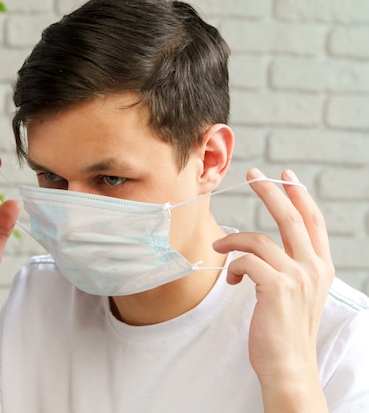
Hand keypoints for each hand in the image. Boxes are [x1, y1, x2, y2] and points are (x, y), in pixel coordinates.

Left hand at [213, 168, 333, 405]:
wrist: (289, 366)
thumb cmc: (284, 330)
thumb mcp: (296, 294)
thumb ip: (287, 268)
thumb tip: (258, 247)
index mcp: (321, 267)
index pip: (314, 221)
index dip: (299, 196)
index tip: (286, 176)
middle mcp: (314, 268)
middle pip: (291, 217)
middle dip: (270, 191)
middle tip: (252, 174)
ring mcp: (297, 277)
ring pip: (258, 239)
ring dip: (233, 240)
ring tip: (219, 246)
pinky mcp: (277, 288)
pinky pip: (246, 261)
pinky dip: (232, 265)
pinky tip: (231, 280)